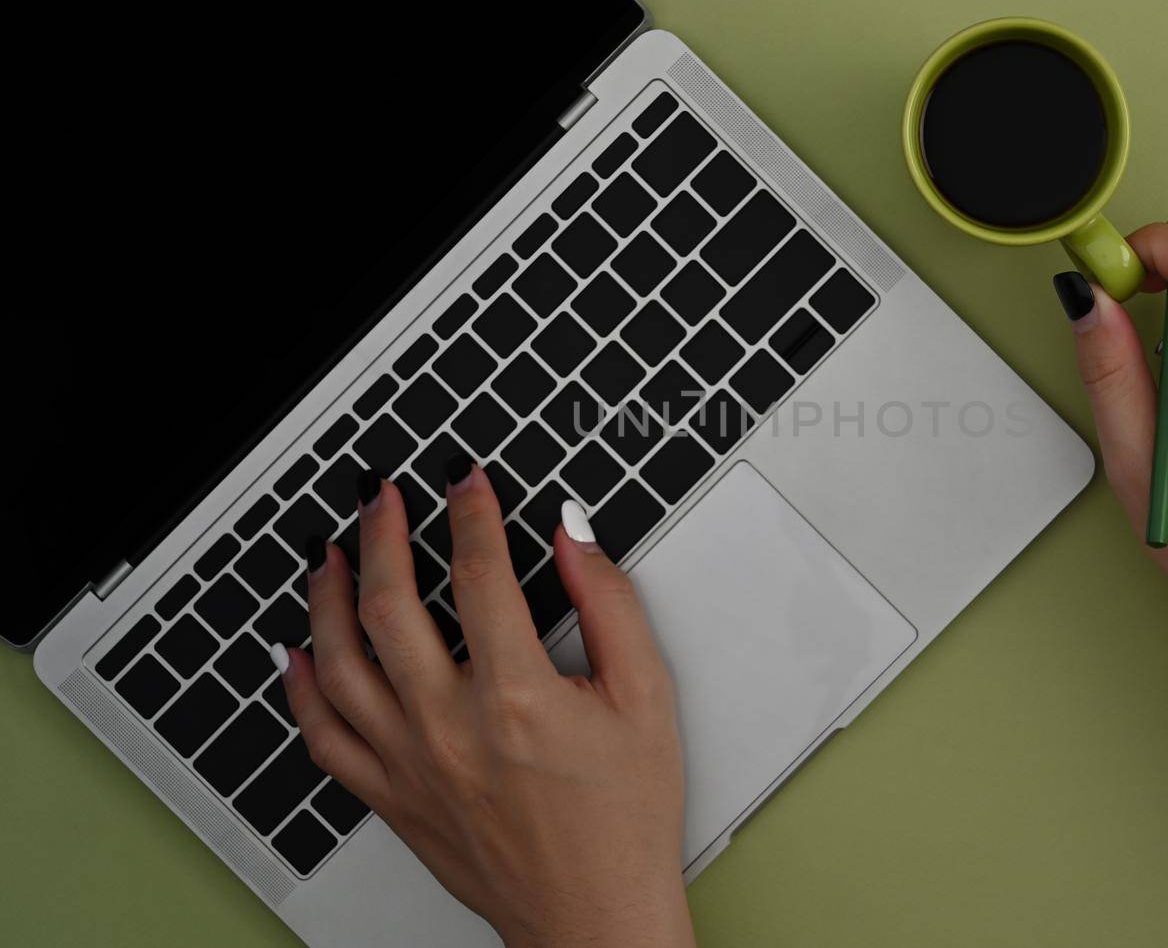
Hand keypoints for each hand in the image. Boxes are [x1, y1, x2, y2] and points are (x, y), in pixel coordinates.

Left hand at [278, 464, 694, 947]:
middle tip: (382, 496)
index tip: (467, 482)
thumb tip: (574, 537)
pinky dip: (302, 689)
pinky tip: (302, 653)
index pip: (479, 574)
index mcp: (517, 697)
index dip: (471, 512)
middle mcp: (450, 728)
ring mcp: (411, 765)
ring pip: (340, 664)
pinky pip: (324, 737)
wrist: (594, 917)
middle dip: (381, 534)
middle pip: (390, 606)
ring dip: (327, 597)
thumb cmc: (624, 820)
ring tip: (333, 554)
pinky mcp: (392, 799)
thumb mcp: (646, 699)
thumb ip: (612, 606)